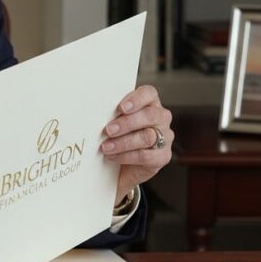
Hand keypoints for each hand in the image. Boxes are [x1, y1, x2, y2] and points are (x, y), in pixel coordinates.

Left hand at [100, 85, 173, 203]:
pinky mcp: (162, 156)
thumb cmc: (116, 138)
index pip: (149, 94)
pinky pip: (146, 155)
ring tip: (106, 147)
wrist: (120, 167)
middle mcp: (160, 118)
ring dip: (123, 142)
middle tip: (108, 130)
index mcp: (149, 104)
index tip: (121, 107)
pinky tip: (113, 156)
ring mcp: (165, 137)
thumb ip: (111, 115)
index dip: (137, 99)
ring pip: (148, 137)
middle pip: (150, 115)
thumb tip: (95, 112)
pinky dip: (126, 156)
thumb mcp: (113, 123)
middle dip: (127, 123)